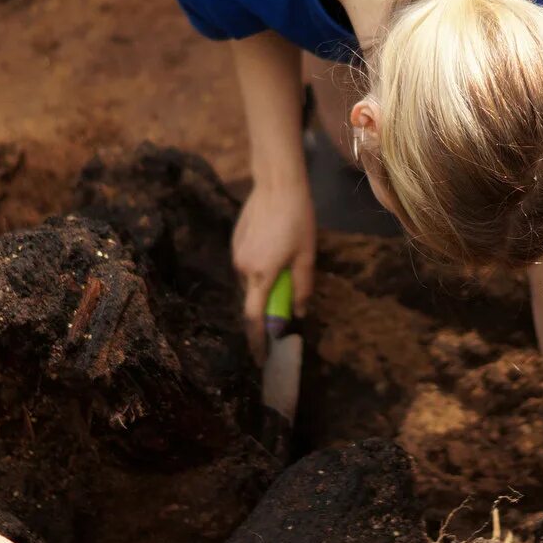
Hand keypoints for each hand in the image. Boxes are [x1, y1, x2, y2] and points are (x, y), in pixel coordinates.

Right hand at [232, 180, 315, 363]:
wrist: (277, 184)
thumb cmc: (297, 219)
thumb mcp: (307, 256)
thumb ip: (302, 288)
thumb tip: (298, 314)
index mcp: (261, 275)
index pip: (254, 318)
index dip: (257, 340)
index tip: (262, 358)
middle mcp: (242, 268)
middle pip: (253, 299)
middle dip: (268, 307)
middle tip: (287, 303)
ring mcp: (236, 254)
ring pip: (251, 281)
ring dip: (266, 284)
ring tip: (286, 266)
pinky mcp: (236, 242)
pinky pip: (248, 264)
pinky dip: (260, 268)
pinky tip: (275, 250)